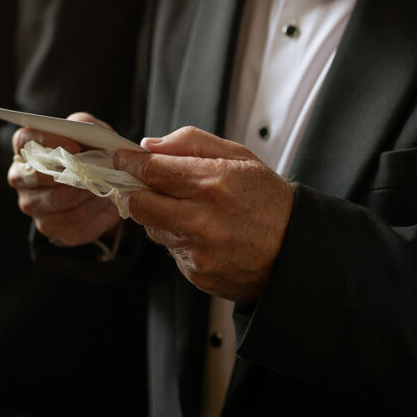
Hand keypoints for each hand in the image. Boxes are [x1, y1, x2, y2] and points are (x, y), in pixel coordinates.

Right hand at [7, 112, 120, 245]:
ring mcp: (32, 204)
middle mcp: (21, 177)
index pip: (25, 140)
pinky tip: (104, 203)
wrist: (97, 186)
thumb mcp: (88, 132)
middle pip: (39, 175)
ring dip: (88, 192)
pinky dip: (94, 211)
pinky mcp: (48, 226)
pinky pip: (72, 221)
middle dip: (72, 172)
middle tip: (96, 169)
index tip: (75, 146)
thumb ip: (84, 125)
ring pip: (59, 200)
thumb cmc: (89, 153)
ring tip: (106, 184)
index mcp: (27, 148)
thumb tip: (85, 132)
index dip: (48, 142)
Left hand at [113, 126, 293, 302]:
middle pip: (139, 204)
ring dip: (159, 215)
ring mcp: (198, 252)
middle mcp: (203, 220)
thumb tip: (150, 145)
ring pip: (152, 228)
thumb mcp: (238, 156)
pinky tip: (203, 234)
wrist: (295, 249)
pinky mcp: (197, 275)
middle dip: (136, 190)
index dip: (129, 162)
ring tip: (189, 209)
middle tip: (144, 183)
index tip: (121, 158)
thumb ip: (191, 142)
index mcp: (214, 183)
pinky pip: (171, 251)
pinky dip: (178, 239)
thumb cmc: (268, 199)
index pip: (152, 170)